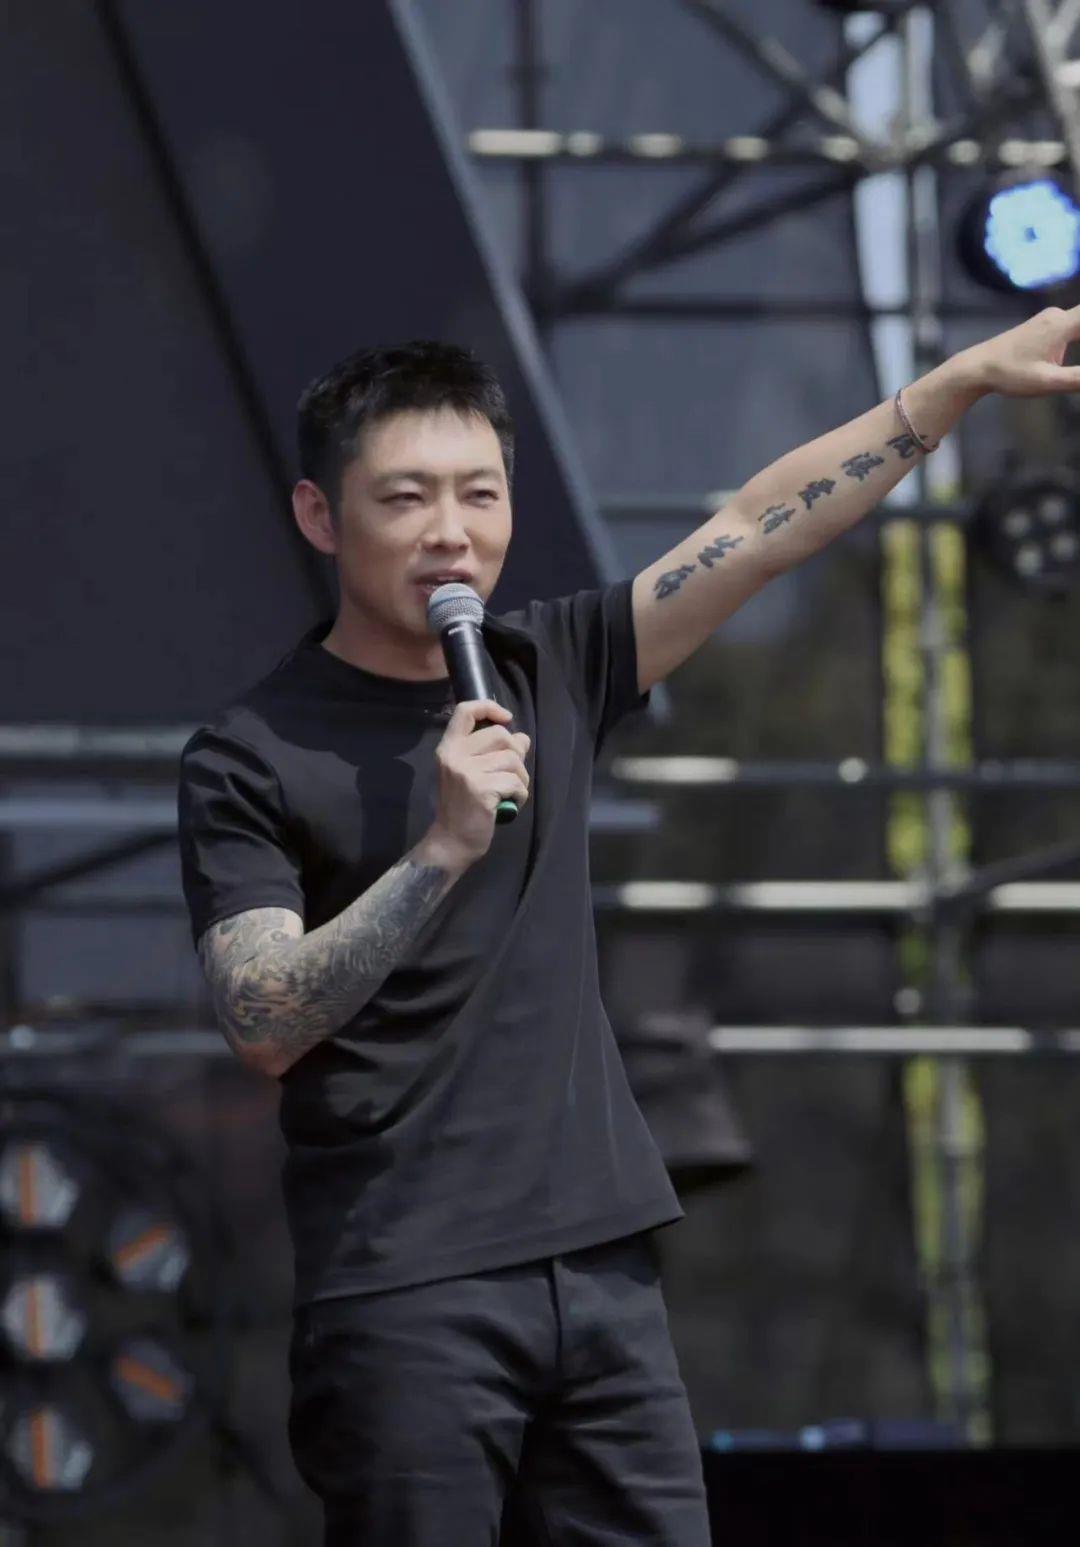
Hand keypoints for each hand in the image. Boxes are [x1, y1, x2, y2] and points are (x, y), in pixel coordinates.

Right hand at [423, 699, 530, 869]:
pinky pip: (515, 782)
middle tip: (512, 774)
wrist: (451, 841)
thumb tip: (522, 738)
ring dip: (520, 778)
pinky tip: (510, 804)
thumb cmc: (463, 807)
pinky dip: (520, 794)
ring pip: (512, 759)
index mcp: (448, 747)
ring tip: (511, 792)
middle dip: (516, 754)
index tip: (506, 719)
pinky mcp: (480, 790)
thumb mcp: (472, 773)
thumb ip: (493, 752)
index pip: (466, 711)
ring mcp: (466, 772)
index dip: (489, 707)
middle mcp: (454, 755)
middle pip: (500, 734)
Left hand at [962, 304, 1079, 397]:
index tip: (1079, 355)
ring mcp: (1051, 319)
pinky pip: (1075, 326)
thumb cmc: (1008, 375)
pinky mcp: (1047, 327)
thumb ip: (1078, 380)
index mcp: (1060, 326)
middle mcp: (1057, 316)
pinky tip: (1067, 356)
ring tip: (1059, 368)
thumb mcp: (1046, 383)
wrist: (977, 367)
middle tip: (1066, 366)